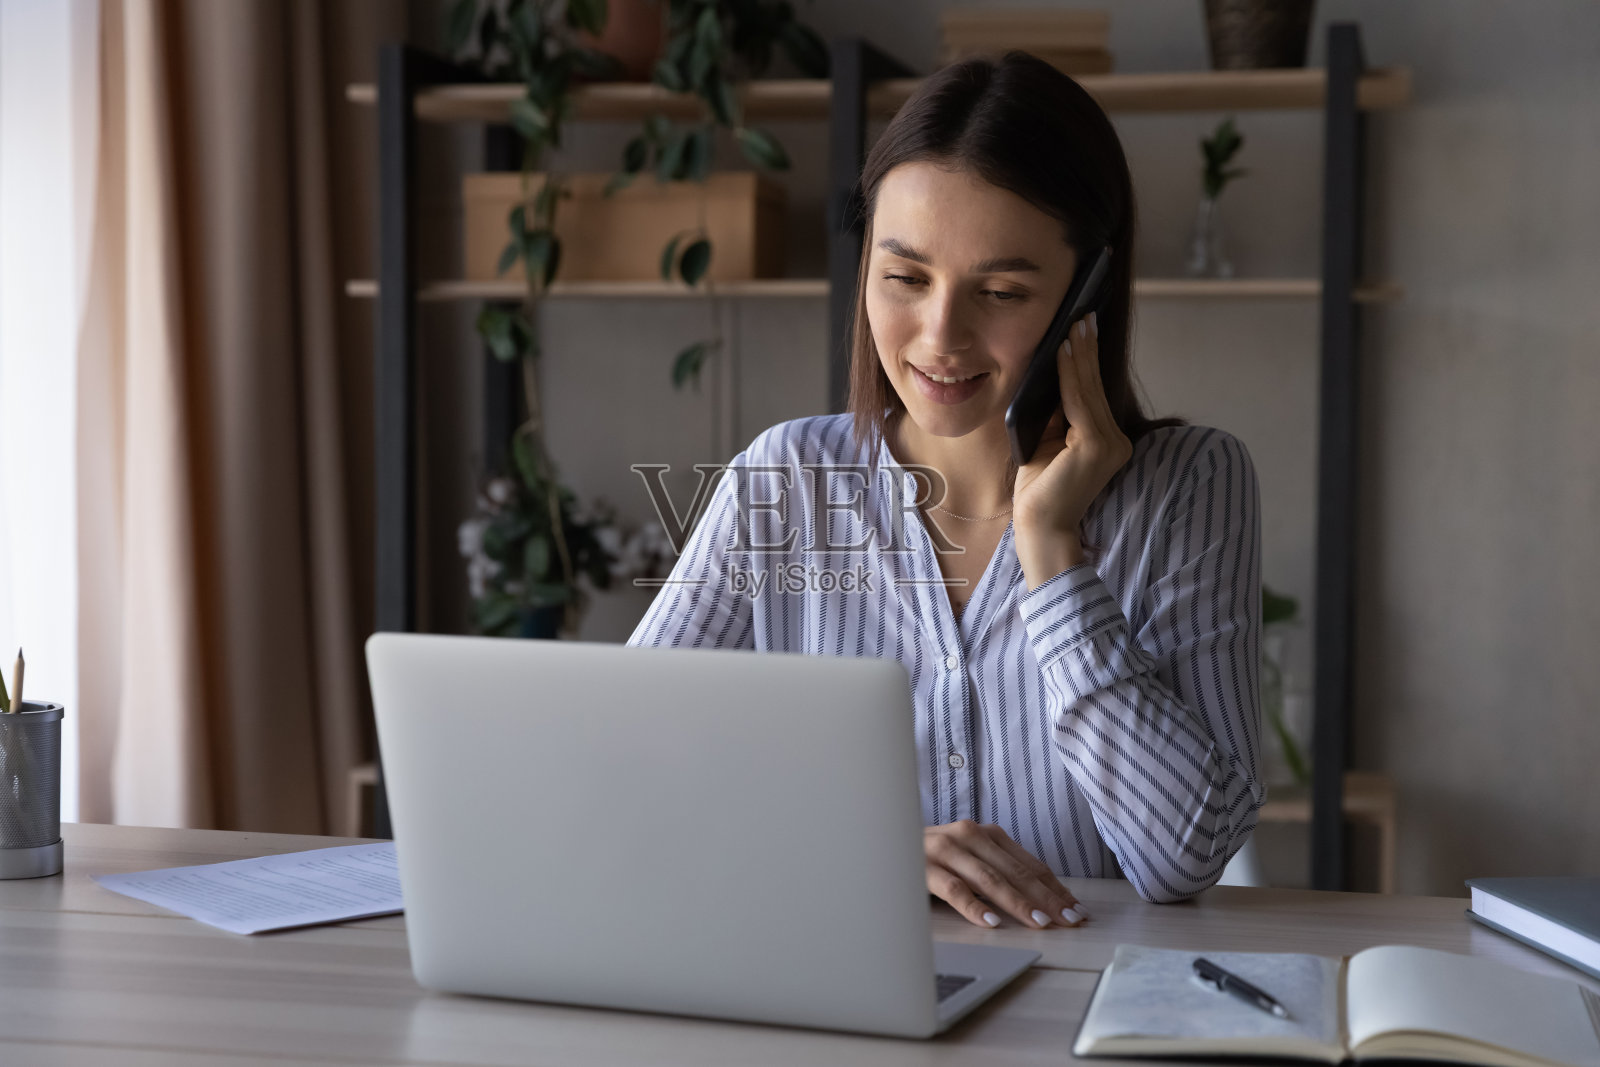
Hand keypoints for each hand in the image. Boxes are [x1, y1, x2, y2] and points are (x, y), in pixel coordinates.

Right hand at [925, 820, 1089, 928]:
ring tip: (1040, 923)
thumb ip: (998, 871)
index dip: (1055, 887)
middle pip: (1014, 871)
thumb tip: (1043, 899)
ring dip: (1017, 903)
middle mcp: (967, 835)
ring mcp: (943, 849)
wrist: (880, 842)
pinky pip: (951, 888)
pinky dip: (973, 907)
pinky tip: (990, 923)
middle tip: (1069, 920)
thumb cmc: (929, 859)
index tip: (1076, 910)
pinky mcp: (921, 866)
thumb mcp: (969, 860)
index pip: (1029, 863)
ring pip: (988, 878)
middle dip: (1046, 898)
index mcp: (984, 833)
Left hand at [1012, 312, 1132, 585]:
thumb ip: (1055, 413)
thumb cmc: (1037, 489)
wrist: (1038, 527)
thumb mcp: (1046, 442)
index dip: (1087, 359)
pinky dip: (1070, 374)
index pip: (1093, 394)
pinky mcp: (1097, 447)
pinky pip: (1079, 402)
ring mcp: (1110, 444)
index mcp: (1106, 441)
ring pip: (1088, 391)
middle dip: (1087, 348)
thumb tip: (1050, 374)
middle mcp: (1116, 441)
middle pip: (1095, 387)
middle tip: (1083, 313)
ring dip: (1079, 354)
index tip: (1083, 326)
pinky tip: (1063, 350)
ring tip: (1074, 324)